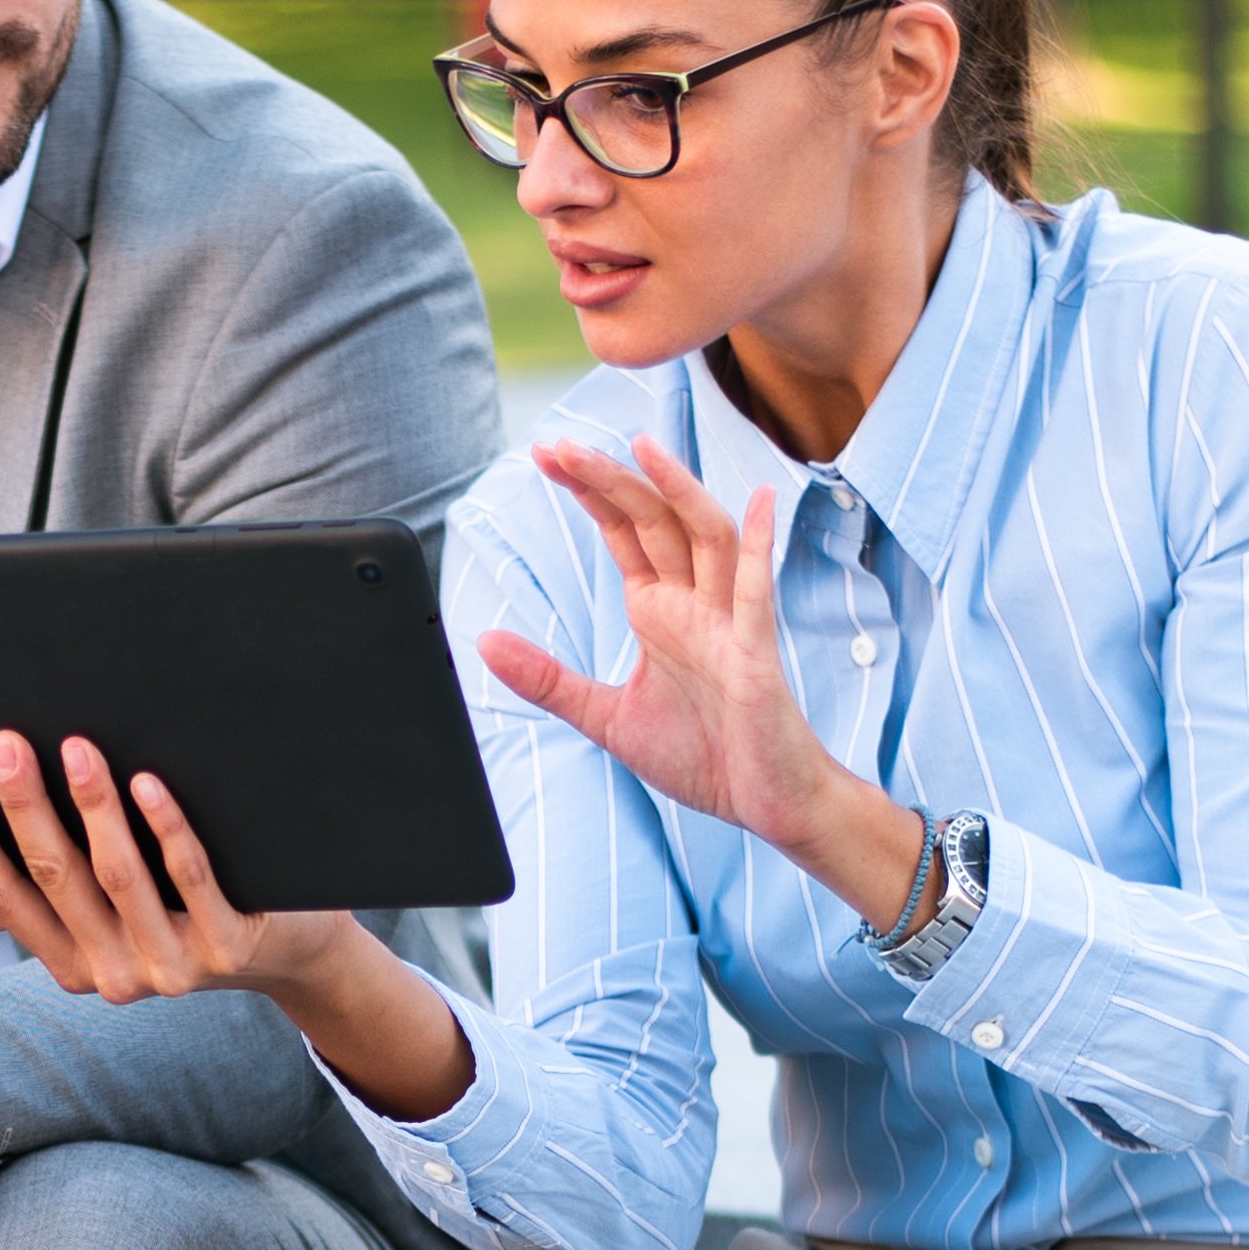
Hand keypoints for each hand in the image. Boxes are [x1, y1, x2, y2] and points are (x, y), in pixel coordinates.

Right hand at [0, 727, 363, 1007]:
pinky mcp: (226, 945)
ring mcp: (172, 965)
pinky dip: (165, 826)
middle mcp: (115, 976)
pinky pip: (189, 877)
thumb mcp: (109, 926)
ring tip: (76, 746)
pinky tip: (148, 782)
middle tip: (7, 744)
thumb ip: (43, 914)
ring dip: (92, 806)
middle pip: (55, 878)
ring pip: (118, 875)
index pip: (3, 900)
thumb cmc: (184, 918)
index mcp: (73, 966)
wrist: (288, 954)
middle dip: (25, 806)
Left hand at [492, 435, 926, 928]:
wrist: (763, 803)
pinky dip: (759, 546)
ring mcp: (729, 622)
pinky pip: (758, 592)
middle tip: (563, 446)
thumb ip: (548, 680)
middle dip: (611, 480)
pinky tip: (757, 502)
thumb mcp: (605, 718)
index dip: (590, 492)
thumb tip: (485, 643)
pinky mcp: (757, 653)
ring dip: (675, 491)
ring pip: (705, 538)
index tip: (549, 456)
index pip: (624, 533)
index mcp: (662, 612)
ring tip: (642, 447)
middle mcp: (696, 605)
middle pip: (655, 522)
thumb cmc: (703, 755)